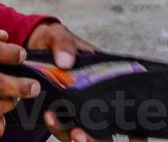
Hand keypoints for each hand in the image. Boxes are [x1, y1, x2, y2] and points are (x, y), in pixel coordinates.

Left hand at [26, 23, 145, 141]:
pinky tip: (50, 118)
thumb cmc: (53, 41)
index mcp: (104, 78)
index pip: (127, 104)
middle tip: (85, 135)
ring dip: (82, 138)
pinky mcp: (61, 114)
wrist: (31, 48)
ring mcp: (78, 108)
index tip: (135, 138)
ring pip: (88, 134)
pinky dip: (59, 128)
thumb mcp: (59, 35)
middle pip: (107, 127)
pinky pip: (64, 129)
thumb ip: (63, 43)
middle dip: (100, 138)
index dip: (136, 126)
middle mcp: (95, 98)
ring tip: (74, 133)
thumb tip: (66, 62)